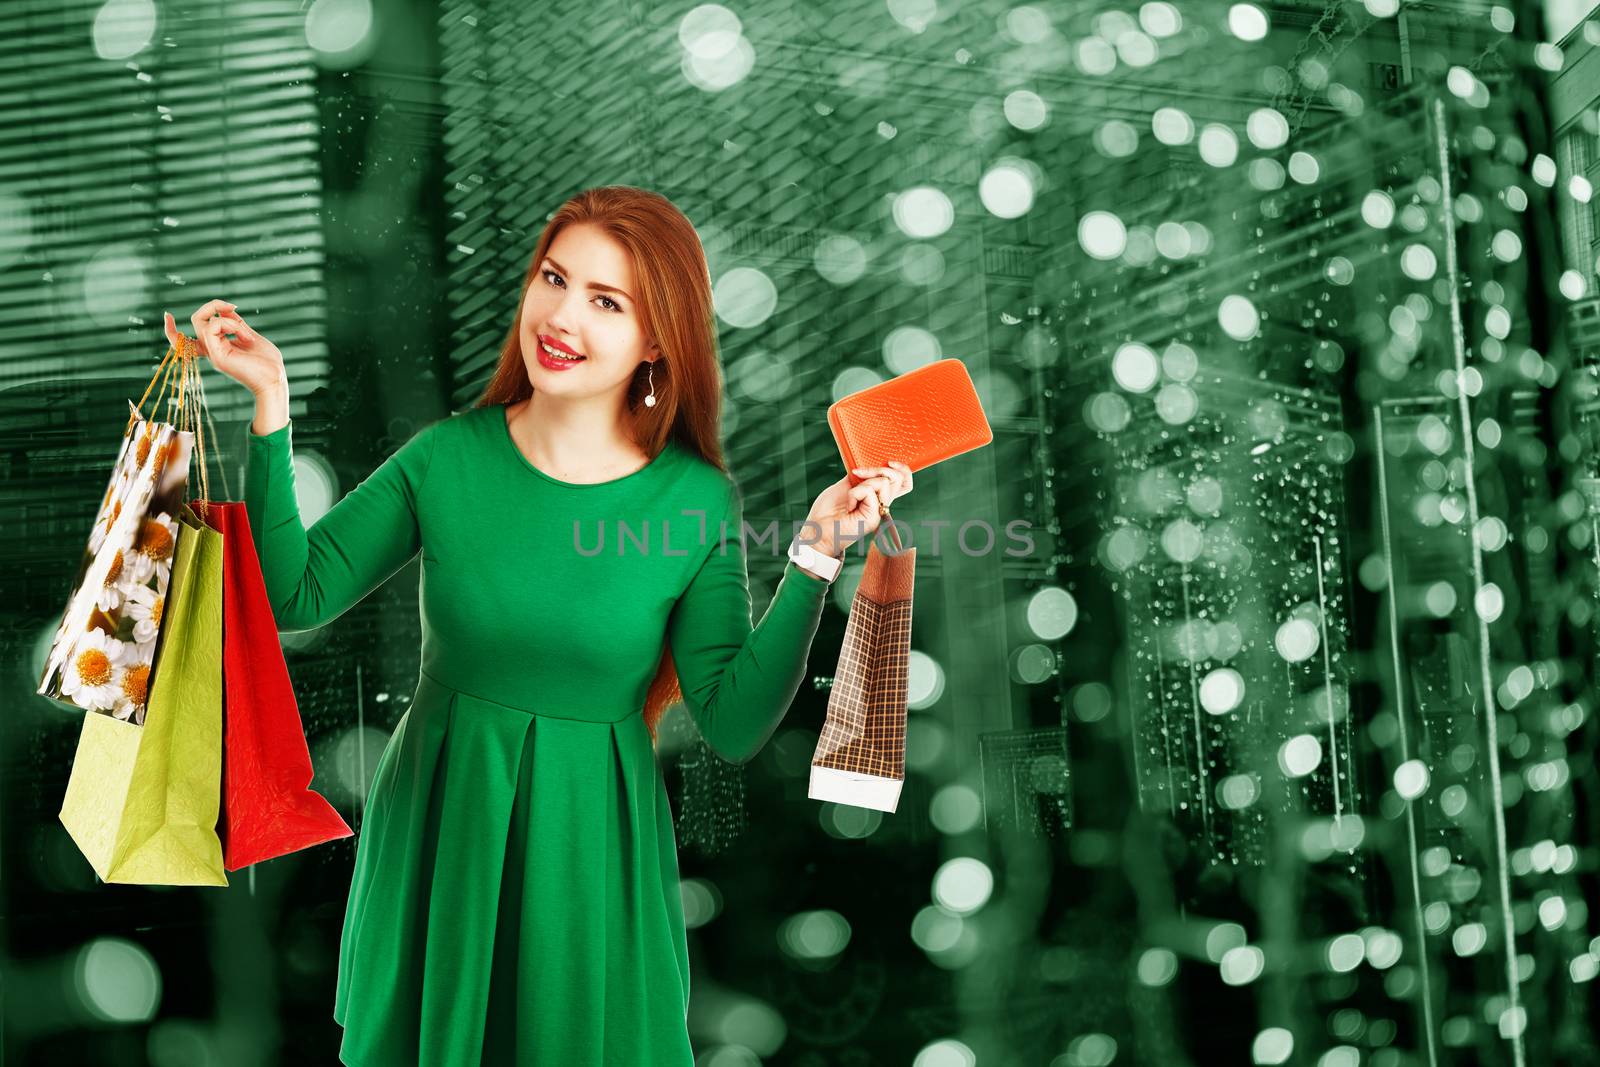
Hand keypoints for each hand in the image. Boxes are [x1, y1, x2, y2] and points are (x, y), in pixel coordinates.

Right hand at [164, 299, 285, 396]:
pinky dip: (230, 324)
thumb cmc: (267, 362)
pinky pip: (212, 327)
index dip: (171, 329)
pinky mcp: (218, 355)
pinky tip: (245, 336)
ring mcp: (213, 354)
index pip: (185, 340)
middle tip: (233, 307)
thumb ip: (236, 323)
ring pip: (203, 322)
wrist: (275, 379)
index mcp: (217, 347)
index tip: (167, 315)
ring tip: (247, 334)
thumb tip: (225, 309)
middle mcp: (212, 350)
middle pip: (197, 321)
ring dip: (229, 319)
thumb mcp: (249, 336)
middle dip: (212, 305)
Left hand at [800, 461, 913, 558]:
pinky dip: (855, 493)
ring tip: (851, 495)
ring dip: (863, 482)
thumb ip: (861, 475)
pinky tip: (849, 505)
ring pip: (885, 482)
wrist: (817, 528)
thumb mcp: (846, 485)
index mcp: (877, 495)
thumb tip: (869, 462)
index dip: (903, 469)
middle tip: (858, 473)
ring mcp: (879, 511)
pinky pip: (869, 492)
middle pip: (899, 478)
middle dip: (879, 468)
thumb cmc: (828, 510)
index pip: (903, 482)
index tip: (889, 461)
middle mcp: (881, 503)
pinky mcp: (874, 517)